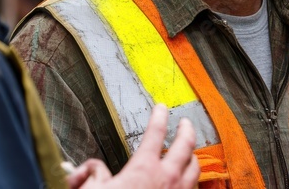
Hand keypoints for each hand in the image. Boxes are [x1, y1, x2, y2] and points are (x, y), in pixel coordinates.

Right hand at [68, 104, 198, 188]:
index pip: (156, 132)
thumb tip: (94, 168)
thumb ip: (92, 175)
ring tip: (189, 151)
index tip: (162, 107)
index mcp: (145, 168)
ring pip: (195, 168)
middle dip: (187, 129)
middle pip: (186, 145)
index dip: (159, 116)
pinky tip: (186, 182)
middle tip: (185, 122)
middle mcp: (168, 178)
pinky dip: (191, 182)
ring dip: (193, 156)